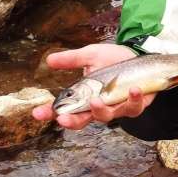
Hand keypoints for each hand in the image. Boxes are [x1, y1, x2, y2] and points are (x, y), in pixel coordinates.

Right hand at [31, 43, 155, 130]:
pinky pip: (134, 107)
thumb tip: (49, 60)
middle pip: (82, 120)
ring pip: (107, 116)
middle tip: (63, 118)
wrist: (139, 55)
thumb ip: (72, 59)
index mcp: (85, 96)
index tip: (37, 113)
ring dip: (101, 110)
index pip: (64, 108)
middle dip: (72, 121)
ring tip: (96, 100)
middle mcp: (99, 106)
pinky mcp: (135, 105)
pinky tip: (133, 89)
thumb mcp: (91, 55)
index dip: (50, 113)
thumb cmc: (113, 58)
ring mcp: (117, 108)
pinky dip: (133, 99)